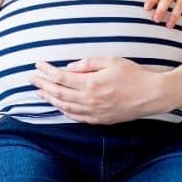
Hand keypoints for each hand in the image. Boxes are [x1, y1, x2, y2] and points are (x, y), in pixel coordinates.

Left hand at [30, 57, 162, 123]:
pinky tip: (59, 106)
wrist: (151, 95)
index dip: (47, 71)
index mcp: (90, 84)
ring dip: (50, 98)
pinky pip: (76, 117)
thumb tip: (70, 66)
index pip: (61, 77)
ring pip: (65, 107)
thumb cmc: (133, 75)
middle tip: (30, 78)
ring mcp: (94, 112)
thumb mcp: (111, 61)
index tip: (38, 64)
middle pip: (58, 93)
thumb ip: (88, 63)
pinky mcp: (100, 120)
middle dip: (42, 84)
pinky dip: (64, 111)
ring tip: (39, 91)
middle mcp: (89, 100)